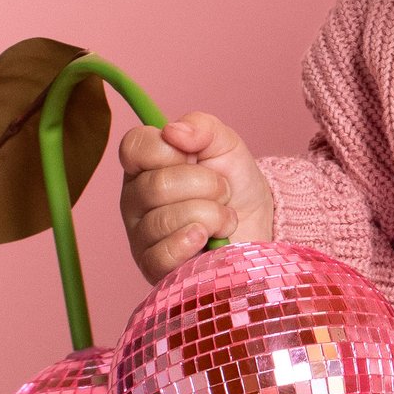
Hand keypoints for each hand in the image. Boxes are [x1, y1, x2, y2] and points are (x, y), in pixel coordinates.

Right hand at [118, 111, 278, 280]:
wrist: (259, 226)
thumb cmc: (235, 183)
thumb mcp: (225, 145)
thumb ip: (201, 127)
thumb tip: (172, 131)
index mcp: (145, 164)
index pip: (134, 146)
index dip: (169, 150)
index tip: (196, 156)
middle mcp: (135, 198)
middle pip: (158, 185)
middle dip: (206, 185)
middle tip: (223, 192)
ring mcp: (140, 234)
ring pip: (166, 220)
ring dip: (211, 215)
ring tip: (223, 218)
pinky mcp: (152, 266)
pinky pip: (162, 255)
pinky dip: (192, 243)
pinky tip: (207, 239)